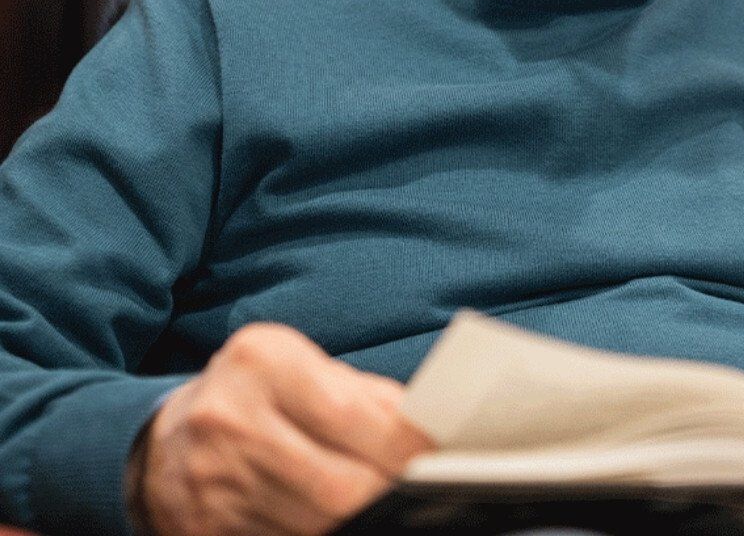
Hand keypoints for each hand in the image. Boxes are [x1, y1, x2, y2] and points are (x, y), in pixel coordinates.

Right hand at [137, 323, 433, 535]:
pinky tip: (338, 522)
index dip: (404, 447)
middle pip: (336, 485)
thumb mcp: (307, 368)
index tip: (439, 458)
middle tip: (422, 493)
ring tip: (385, 508)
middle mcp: (230, 417)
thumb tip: (429, 430)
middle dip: (387, 494)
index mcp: (264, 361)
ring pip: (312, 526)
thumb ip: (368, 395)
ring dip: (359, 522)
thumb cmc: (259, 393)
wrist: (168, 436)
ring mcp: (210, 481)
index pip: (352, 414)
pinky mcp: (202, 530)